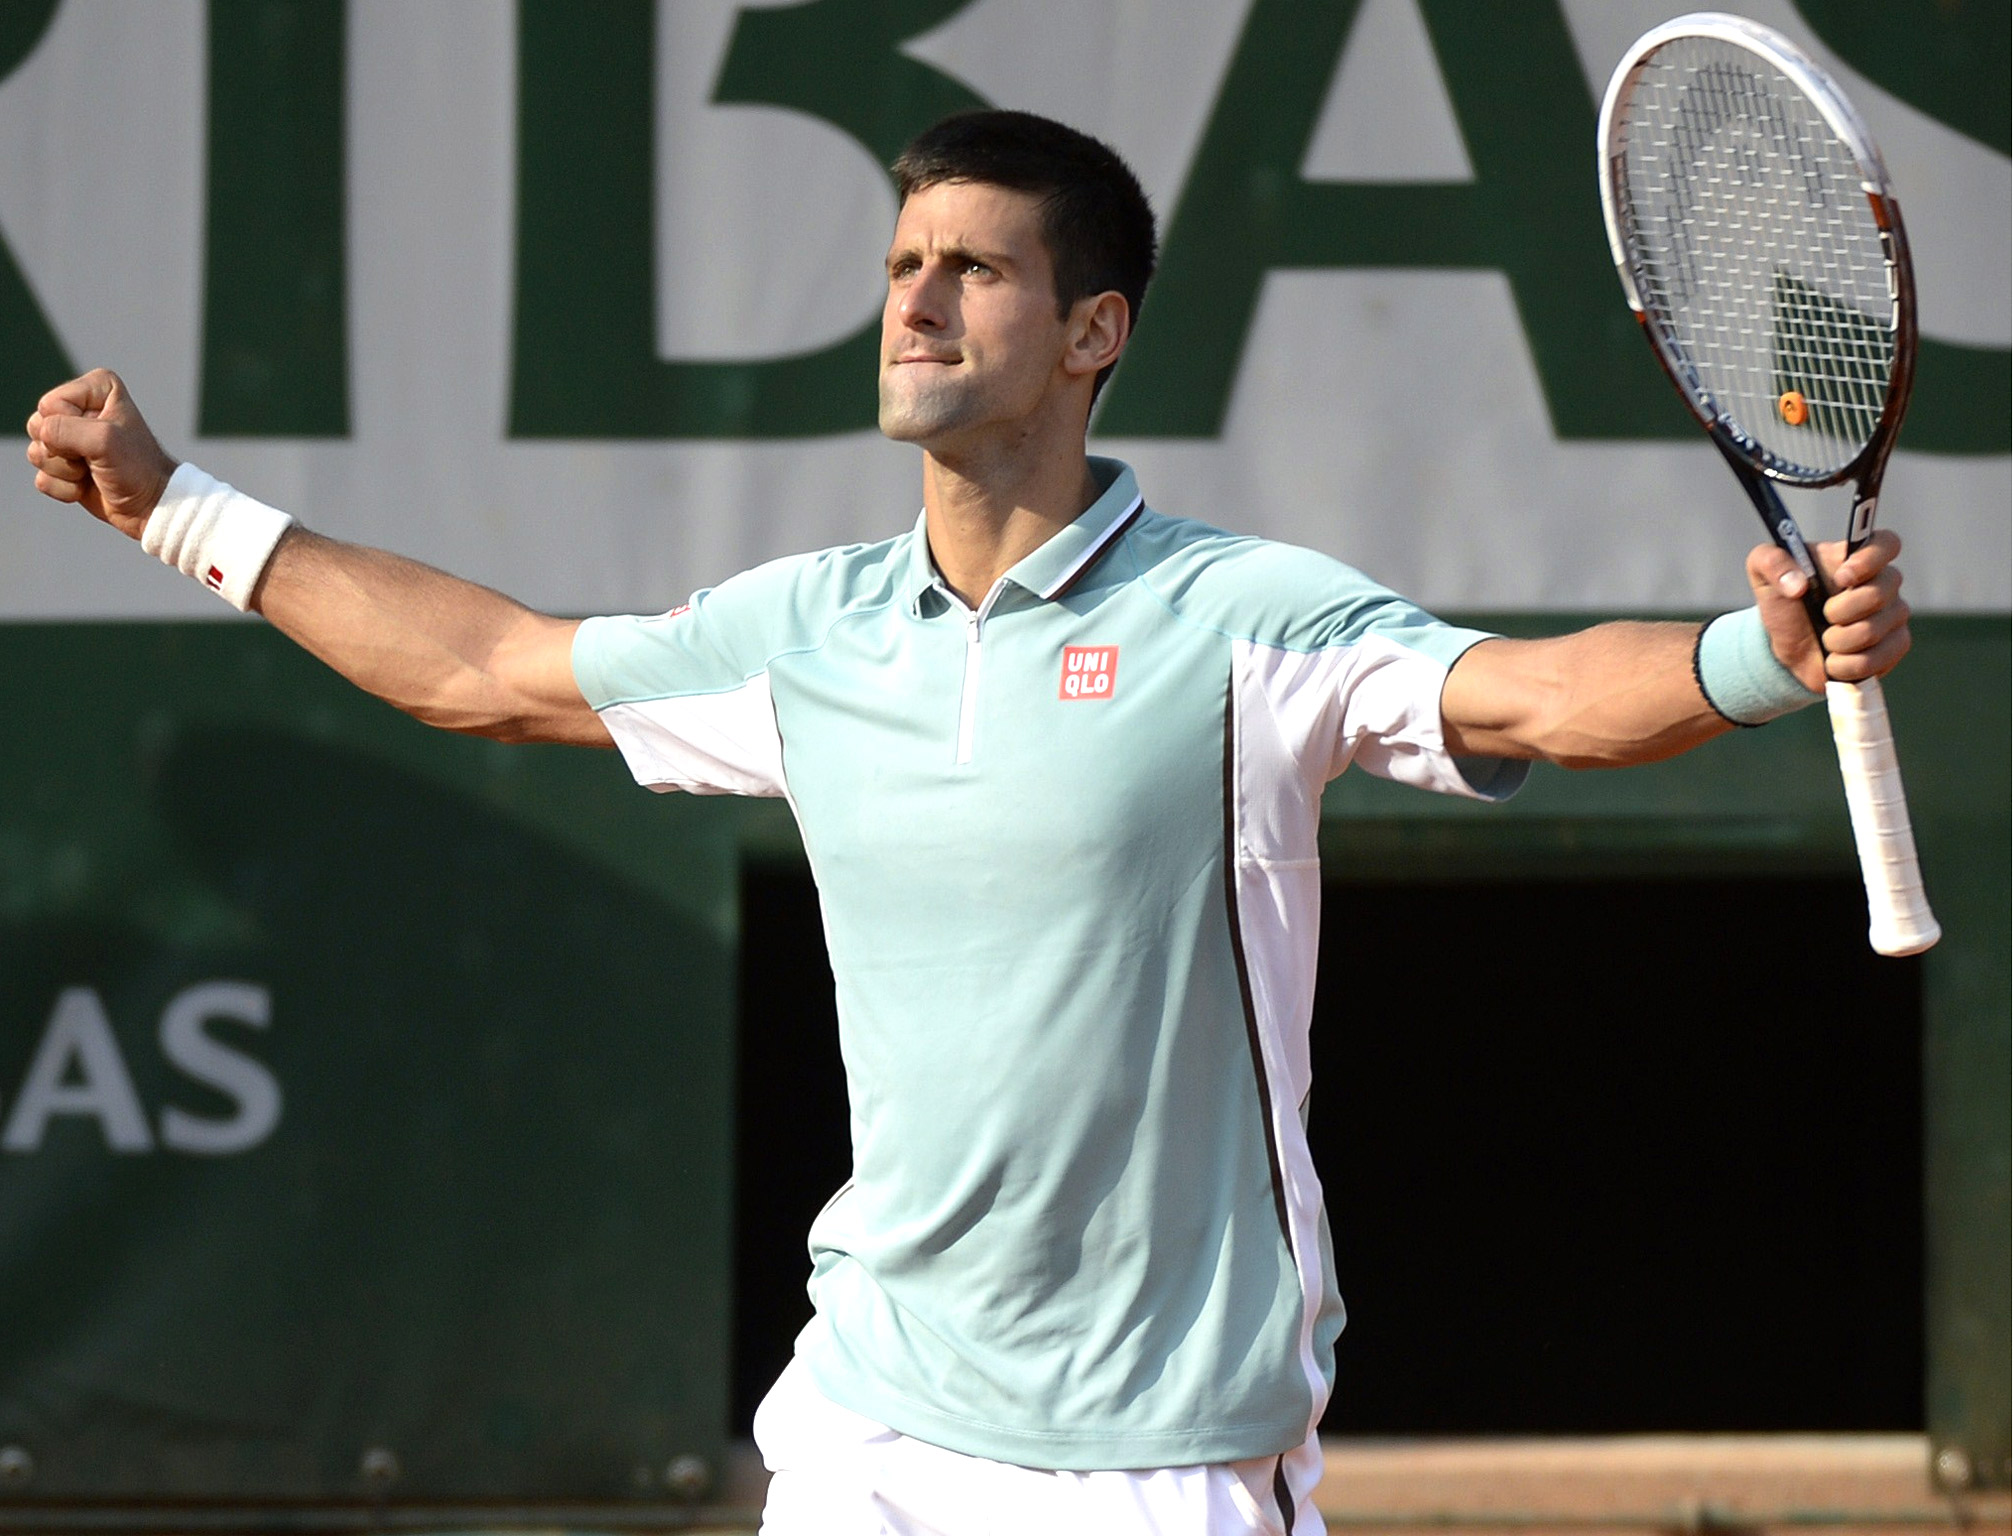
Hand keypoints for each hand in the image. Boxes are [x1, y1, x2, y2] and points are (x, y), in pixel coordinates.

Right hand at [24, 369, 177, 538]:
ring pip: (36, 453)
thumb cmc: (137, 468)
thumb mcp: (105, 440)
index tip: (103, 438)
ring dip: (65, 471)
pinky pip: (42, 478)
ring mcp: (70, 438)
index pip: (51, 403)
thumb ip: (64, 429)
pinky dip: (64, 489)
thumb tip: (40, 436)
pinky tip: (88, 487)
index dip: (71, 426)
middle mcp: (80, 408)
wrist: (150, 507)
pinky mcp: (64, 466)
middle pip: (37, 425)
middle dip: (63, 450)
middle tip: (95, 458)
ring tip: (94, 471)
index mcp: (97, 389)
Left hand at [1750, 529, 1911, 690]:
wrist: (1787, 647)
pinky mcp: (1895, 646)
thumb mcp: (1762, 572)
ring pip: (1873, 631)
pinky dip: (1845, 665)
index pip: (1887, 543)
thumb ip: (1770, 561)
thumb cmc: (1783, 602)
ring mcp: (1894, 615)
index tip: (1842, 576)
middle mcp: (1883, 583)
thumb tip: (1797, 584)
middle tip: (1822, 614)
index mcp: (1856, 558)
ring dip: (1837, 641)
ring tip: (1824, 640)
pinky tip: (1833, 661)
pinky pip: (1877, 659)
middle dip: (1840, 610)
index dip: (1870, 559)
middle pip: (1880, 593)